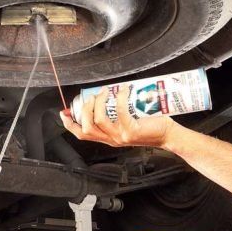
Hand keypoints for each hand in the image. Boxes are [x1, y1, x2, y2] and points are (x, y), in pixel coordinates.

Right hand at [59, 84, 179, 148]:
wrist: (167, 135)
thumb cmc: (148, 126)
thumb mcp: (125, 124)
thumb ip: (113, 117)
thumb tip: (102, 98)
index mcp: (107, 138)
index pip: (82, 135)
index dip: (70, 124)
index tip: (64, 112)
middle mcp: (111, 140)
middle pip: (86, 128)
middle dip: (84, 110)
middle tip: (91, 97)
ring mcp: (120, 137)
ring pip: (99, 121)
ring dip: (98, 103)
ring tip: (103, 92)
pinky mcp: (131, 131)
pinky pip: (119, 112)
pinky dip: (118, 98)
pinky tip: (122, 90)